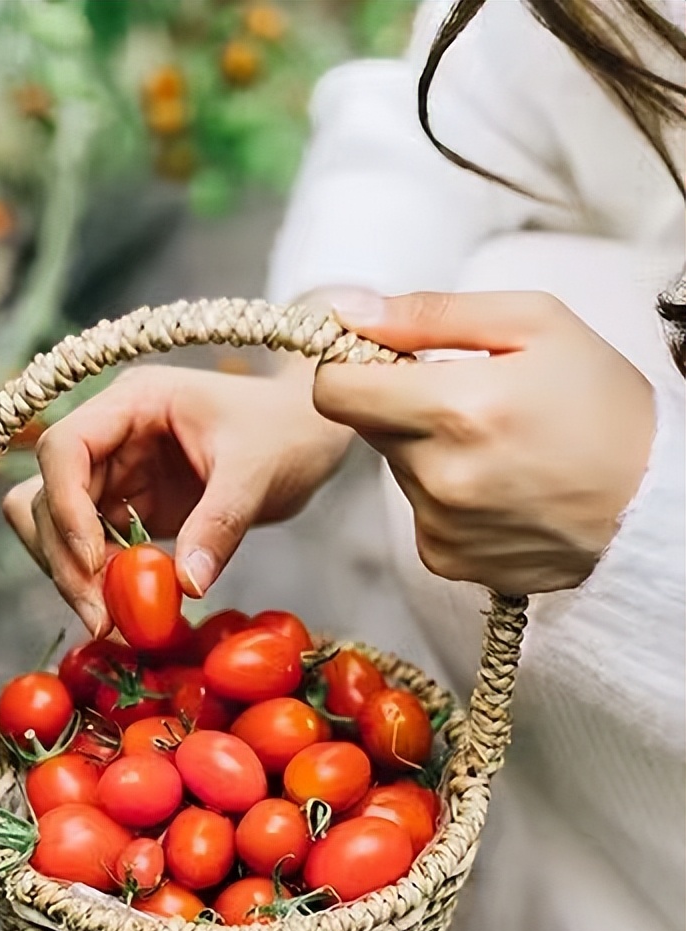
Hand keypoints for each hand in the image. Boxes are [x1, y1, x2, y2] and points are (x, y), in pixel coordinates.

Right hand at [2, 362, 351, 634]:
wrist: (310, 435)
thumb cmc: (288, 431)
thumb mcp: (258, 472)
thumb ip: (220, 524)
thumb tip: (186, 586)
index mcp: (133, 402)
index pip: (64, 448)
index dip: (65, 506)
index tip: (95, 561)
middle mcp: (111, 435)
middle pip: (46, 495)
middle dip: (63, 556)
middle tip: (100, 616)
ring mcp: (115, 473)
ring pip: (55, 527)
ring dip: (72, 573)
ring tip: (111, 619)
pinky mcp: (129, 509)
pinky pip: (91, 550)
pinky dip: (98, 581)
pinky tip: (127, 611)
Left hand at [314, 289, 655, 593]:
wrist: (654, 504)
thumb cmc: (604, 405)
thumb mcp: (535, 324)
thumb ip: (429, 314)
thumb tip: (349, 312)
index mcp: (456, 407)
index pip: (335, 390)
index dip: (350, 367)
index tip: (383, 360)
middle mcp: (440, 474)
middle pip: (368, 427)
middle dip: (402, 404)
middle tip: (468, 399)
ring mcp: (440, 523)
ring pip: (397, 469)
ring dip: (428, 450)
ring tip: (496, 446)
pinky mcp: (446, 558)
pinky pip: (418, 512)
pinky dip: (445, 495)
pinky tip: (498, 486)